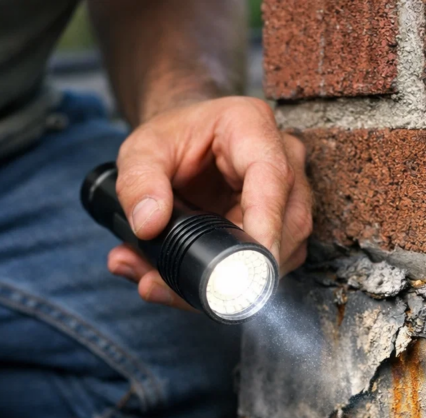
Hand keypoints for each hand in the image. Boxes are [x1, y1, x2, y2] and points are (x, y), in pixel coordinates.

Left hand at [106, 96, 311, 309]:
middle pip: (286, 224)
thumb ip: (138, 182)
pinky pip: (265, 266)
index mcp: (252, 127)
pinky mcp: (281, 230)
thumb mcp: (141, 150)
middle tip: (171, 282)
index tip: (245, 264)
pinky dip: (223, 283)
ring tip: (160, 281)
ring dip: (227, 282)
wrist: (184, 144)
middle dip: (236, 267)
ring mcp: (288, 198)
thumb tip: (148, 225)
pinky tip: (179, 282)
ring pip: (281, 254)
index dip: (265, 224)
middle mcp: (284, 161)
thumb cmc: (171, 139)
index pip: (272, 178)